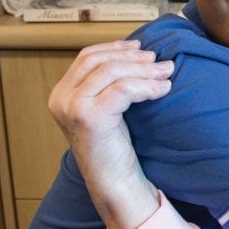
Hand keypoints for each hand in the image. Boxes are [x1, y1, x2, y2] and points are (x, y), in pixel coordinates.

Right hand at [48, 40, 173, 228]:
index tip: (140, 47)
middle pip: (99, 61)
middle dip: (133, 57)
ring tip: (167, 72)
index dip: (115, 48)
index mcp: (61, 93)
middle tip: (159, 60)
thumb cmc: (114, 147)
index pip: (87, 57)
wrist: (114, 181)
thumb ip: (108, 84)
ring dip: (144, 69)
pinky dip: (147, 85)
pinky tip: (163, 89)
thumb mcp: (106, 108)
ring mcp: (72, 108)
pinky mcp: (90, 118)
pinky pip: (123, 90)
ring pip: (112, 72)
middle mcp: (61, 99)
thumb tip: (138, 53)